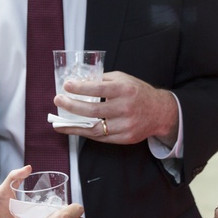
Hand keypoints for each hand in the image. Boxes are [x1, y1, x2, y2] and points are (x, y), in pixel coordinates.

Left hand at [52, 71, 178, 145]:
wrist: (160, 112)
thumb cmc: (138, 92)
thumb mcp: (123, 79)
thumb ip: (103, 79)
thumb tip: (80, 81)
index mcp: (124, 90)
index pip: (98, 89)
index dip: (80, 88)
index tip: (66, 86)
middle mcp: (125, 108)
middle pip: (93, 110)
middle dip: (72, 106)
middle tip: (58, 101)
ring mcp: (125, 125)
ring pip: (95, 128)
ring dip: (74, 126)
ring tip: (59, 123)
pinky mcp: (125, 138)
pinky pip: (101, 137)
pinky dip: (86, 133)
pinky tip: (75, 129)